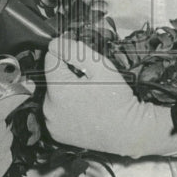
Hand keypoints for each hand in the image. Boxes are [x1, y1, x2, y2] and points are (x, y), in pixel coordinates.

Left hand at [43, 37, 134, 151]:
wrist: (128, 131)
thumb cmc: (117, 98)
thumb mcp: (100, 66)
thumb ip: (74, 51)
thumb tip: (55, 42)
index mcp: (57, 90)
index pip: (50, 59)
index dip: (66, 55)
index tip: (82, 62)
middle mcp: (49, 108)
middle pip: (51, 78)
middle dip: (66, 75)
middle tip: (89, 82)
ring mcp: (52, 123)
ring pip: (53, 95)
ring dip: (65, 91)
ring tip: (87, 97)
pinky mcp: (56, 133)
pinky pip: (56, 112)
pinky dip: (65, 108)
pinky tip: (82, 109)